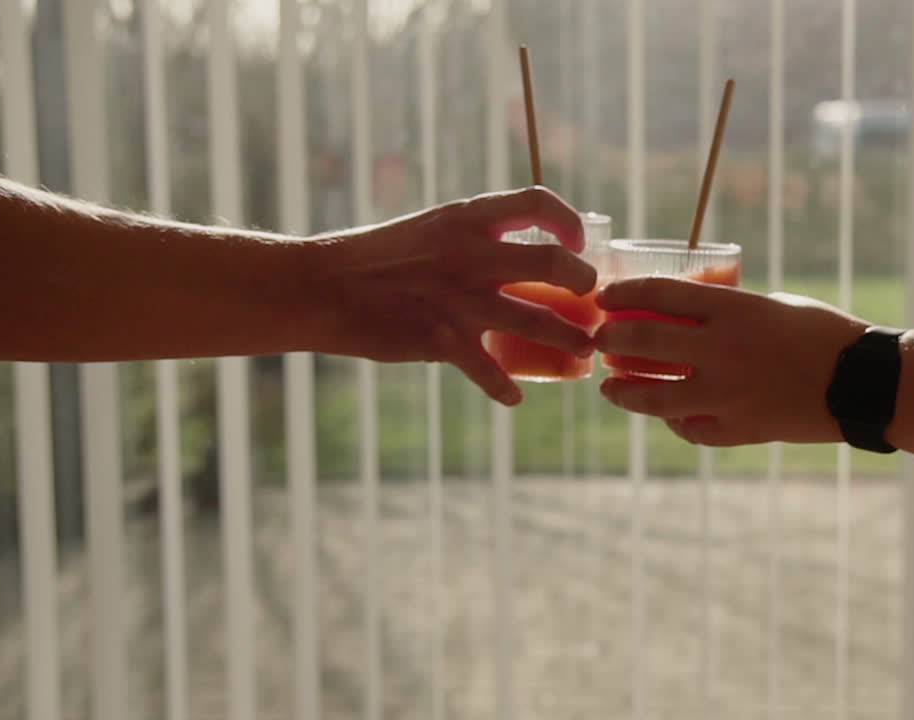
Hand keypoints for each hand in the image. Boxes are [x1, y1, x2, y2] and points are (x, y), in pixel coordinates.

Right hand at [311, 186, 595, 404]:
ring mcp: (459, 298)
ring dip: (570, 339)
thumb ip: (472, 239)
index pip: (538, 203)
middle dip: (584, 284)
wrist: (323, 286)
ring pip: (539, 321)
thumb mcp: (430, 231)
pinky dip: (506, 388)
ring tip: (582, 350)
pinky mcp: (441, 339)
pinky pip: (489, 370)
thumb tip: (516, 253)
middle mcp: (471, 254)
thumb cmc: (376, 258)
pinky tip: (515, 397)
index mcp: (467, 219)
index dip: (569, 222)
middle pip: (554, 264)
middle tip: (590, 299)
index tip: (577, 243)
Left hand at [594, 277, 869, 444]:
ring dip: (624, 391)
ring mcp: (728, 395)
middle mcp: (723, 350)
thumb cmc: (825, 334)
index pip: (660, 295)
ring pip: (654, 396)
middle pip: (645, 343)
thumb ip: (728, 313)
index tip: (604, 298)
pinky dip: (674, 421)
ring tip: (609, 388)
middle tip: (598, 341)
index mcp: (735, 310)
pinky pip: (689, 428)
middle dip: (612, 341)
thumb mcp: (774, 306)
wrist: (866, 383)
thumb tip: (683, 318)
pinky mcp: (740, 429)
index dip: (624, 294)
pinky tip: (665, 414)